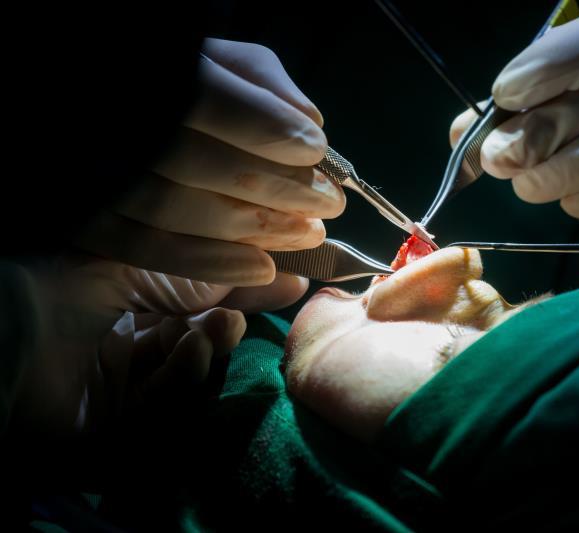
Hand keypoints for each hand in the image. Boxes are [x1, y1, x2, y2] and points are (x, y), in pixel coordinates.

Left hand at [9, 255, 303, 436]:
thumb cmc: (54, 289)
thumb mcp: (139, 266)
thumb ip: (204, 273)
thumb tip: (282, 273)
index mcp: (119, 320)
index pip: (193, 315)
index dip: (237, 300)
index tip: (288, 285)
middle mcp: (118, 365)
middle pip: (194, 357)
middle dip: (224, 334)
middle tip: (247, 312)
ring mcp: (111, 408)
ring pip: (185, 395)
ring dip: (209, 358)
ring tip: (218, 327)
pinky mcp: (103, 447)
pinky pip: (160, 425)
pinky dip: (184, 387)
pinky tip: (190, 352)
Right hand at [77, 38, 345, 294]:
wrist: (123, 131)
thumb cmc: (182, 88)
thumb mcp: (220, 64)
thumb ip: (263, 84)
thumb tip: (308, 122)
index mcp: (151, 73)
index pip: (206, 98)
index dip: (267, 126)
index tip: (315, 151)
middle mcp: (116, 124)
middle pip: (195, 162)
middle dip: (275, 188)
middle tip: (328, 204)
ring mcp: (99, 174)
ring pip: (173, 209)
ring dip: (254, 229)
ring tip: (309, 233)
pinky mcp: (90, 218)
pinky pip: (145, 248)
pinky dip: (209, 263)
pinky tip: (263, 269)